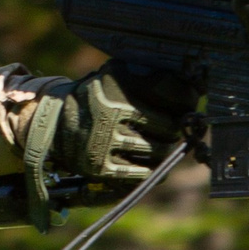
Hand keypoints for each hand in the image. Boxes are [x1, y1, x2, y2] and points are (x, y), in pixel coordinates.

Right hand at [29, 68, 183, 181]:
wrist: (54, 124)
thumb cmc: (98, 100)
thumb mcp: (115, 77)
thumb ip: (148, 78)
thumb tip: (193, 91)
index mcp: (118, 83)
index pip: (171, 92)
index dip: (186, 100)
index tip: (186, 104)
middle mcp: (112, 110)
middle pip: (169, 126)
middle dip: (174, 129)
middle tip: (171, 129)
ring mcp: (106, 140)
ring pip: (158, 151)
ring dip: (164, 150)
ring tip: (160, 144)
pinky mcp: (100, 166)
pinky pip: (141, 172)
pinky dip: (151, 169)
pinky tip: (149, 162)